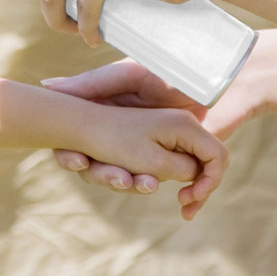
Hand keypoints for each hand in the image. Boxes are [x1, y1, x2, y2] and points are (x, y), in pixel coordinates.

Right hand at [47, 59, 259, 198]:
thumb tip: (47, 85)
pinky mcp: (193, 164)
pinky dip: (190, 201)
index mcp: (114, 124)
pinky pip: (186, 190)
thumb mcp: (127, 74)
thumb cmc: (172, 67)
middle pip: (106, 172)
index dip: (74, 159)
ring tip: (147, 183)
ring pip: (139, 183)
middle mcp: (133, 144)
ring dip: (139, 186)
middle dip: (108, 177)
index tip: (75, 161)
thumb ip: (90, 83)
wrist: (230, 77)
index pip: (81, 149)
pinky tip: (190, 208)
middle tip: (116, 175)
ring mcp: (161, 155)